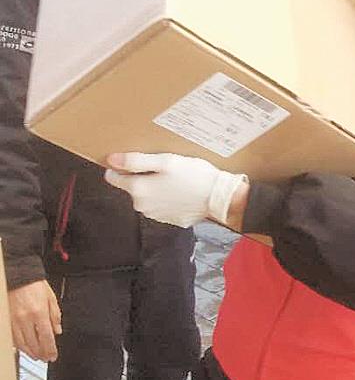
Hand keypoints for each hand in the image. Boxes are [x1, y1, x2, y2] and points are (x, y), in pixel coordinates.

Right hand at [9, 280, 60, 361]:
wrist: (19, 277)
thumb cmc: (35, 285)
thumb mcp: (51, 298)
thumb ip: (55, 316)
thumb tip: (57, 331)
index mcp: (39, 313)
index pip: (46, 338)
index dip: (50, 350)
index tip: (53, 356)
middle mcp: (25, 319)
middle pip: (34, 344)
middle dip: (41, 354)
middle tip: (46, 358)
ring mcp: (14, 321)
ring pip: (22, 344)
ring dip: (30, 352)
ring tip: (37, 356)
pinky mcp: (7, 321)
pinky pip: (13, 338)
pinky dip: (20, 346)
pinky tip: (25, 348)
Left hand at [105, 152, 246, 227]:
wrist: (218, 197)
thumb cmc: (193, 175)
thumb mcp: (165, 161)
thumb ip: (136, 161)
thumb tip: (111, 159)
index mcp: (138, 189)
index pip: (113, 178)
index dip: (119, 167)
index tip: (132, 160)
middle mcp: (142, 206)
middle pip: (133, 187)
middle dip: (142, 177)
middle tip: (163, 168)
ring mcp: (155, 215)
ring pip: (147, 197)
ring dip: (155, 189)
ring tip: (174, 179)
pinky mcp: (169, 220)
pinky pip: (161, 206)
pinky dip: (167, 199)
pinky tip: (181, 191)